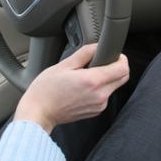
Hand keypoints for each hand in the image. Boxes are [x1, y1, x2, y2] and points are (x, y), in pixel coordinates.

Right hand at [13, 44, 129, 133]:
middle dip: (117, 67)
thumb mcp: (63, 65)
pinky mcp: (96, 111)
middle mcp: (100, 95)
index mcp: (93, 81)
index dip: (121, 58)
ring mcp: (99, 105)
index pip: (123, 68)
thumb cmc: (46, 90)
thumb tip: (97, 46)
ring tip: (87, 75)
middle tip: (102, 62)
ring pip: (115, 86)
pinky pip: (106, 95)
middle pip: (123, 77)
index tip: (113, 54)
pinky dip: (101, 88)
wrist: (38, 114)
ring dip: (108, 78)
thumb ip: (85, 53)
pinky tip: (84, 86)